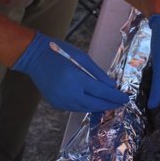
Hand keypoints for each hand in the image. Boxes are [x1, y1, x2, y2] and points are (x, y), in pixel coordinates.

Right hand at [12, 32, 128, 111]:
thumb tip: (112, 86)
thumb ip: (98, 73)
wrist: (34, 57)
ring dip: (99, 107)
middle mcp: (68, 93)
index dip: (115, 97)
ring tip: (110, 103)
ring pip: (85, 108)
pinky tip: (94, 102)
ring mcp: (60, 101)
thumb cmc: (60, 52)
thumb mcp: (82, 57)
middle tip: (121, 103)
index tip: (125, 98)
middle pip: (94, 104)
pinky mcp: (56, 103)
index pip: (101, 92)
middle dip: (109, 104)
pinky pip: (75, 108)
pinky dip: (86, 106)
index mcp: (76, 79)